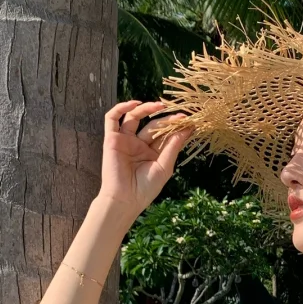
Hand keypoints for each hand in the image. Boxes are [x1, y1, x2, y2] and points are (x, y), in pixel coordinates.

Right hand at [98, 100, 194, 214]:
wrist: (125, 199)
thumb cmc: (146, 188)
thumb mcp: (164, 166)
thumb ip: (173, 146)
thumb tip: (187, 128)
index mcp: (153, 152)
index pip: (165, 134)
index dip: (177, 127)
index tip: (190, 122)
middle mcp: (139, 144)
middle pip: (153, 125)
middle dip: (166, 119)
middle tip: (180, 116)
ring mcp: (126, 141)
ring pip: (135, 117)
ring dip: (147, 109)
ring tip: (160, 106)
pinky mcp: (112, 139)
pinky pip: (112, 119)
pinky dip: (121, 108)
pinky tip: (136, 104)